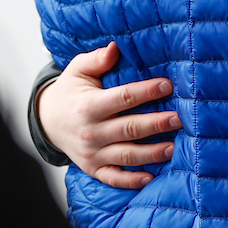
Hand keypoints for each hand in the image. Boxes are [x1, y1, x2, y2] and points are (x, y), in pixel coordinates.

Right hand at [36, 43, 181, 188]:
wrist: (47, 121)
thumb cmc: (70, 91)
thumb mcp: (78, 70)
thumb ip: (97, 59)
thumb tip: (116, 47)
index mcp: (89, 106)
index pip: (123, 98)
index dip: (146, 91)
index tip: (167, 85)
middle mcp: (91, 132)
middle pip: (129, 128)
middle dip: (157, 123)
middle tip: (180, 118)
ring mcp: (92, 154)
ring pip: (127, 156)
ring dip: (152, 153)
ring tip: (174, 147)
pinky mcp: (93, 169)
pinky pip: (114, 178)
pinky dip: (132, 181)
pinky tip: (151, 178)